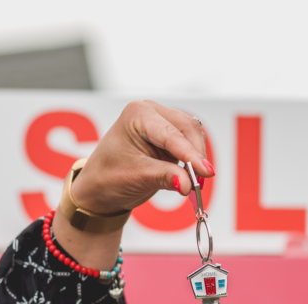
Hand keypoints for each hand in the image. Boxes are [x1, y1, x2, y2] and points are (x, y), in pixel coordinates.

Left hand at [72, 100, 213, 213]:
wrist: (100, 186)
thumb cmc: (109, 177)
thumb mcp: (137, 177)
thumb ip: (165, 177)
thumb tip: (189, 184)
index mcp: (137, 114)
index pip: (171, 134)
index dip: (191, 154)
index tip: (206, 172)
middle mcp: (151, 112)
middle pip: (188, 128)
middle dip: (196, 155)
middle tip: (201, 182)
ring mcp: (162, 122)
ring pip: (193, 135)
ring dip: (196, 158)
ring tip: (193, 181)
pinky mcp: (170, 136)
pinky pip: (191, 144)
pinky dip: (194, 160)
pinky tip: (190, 175)